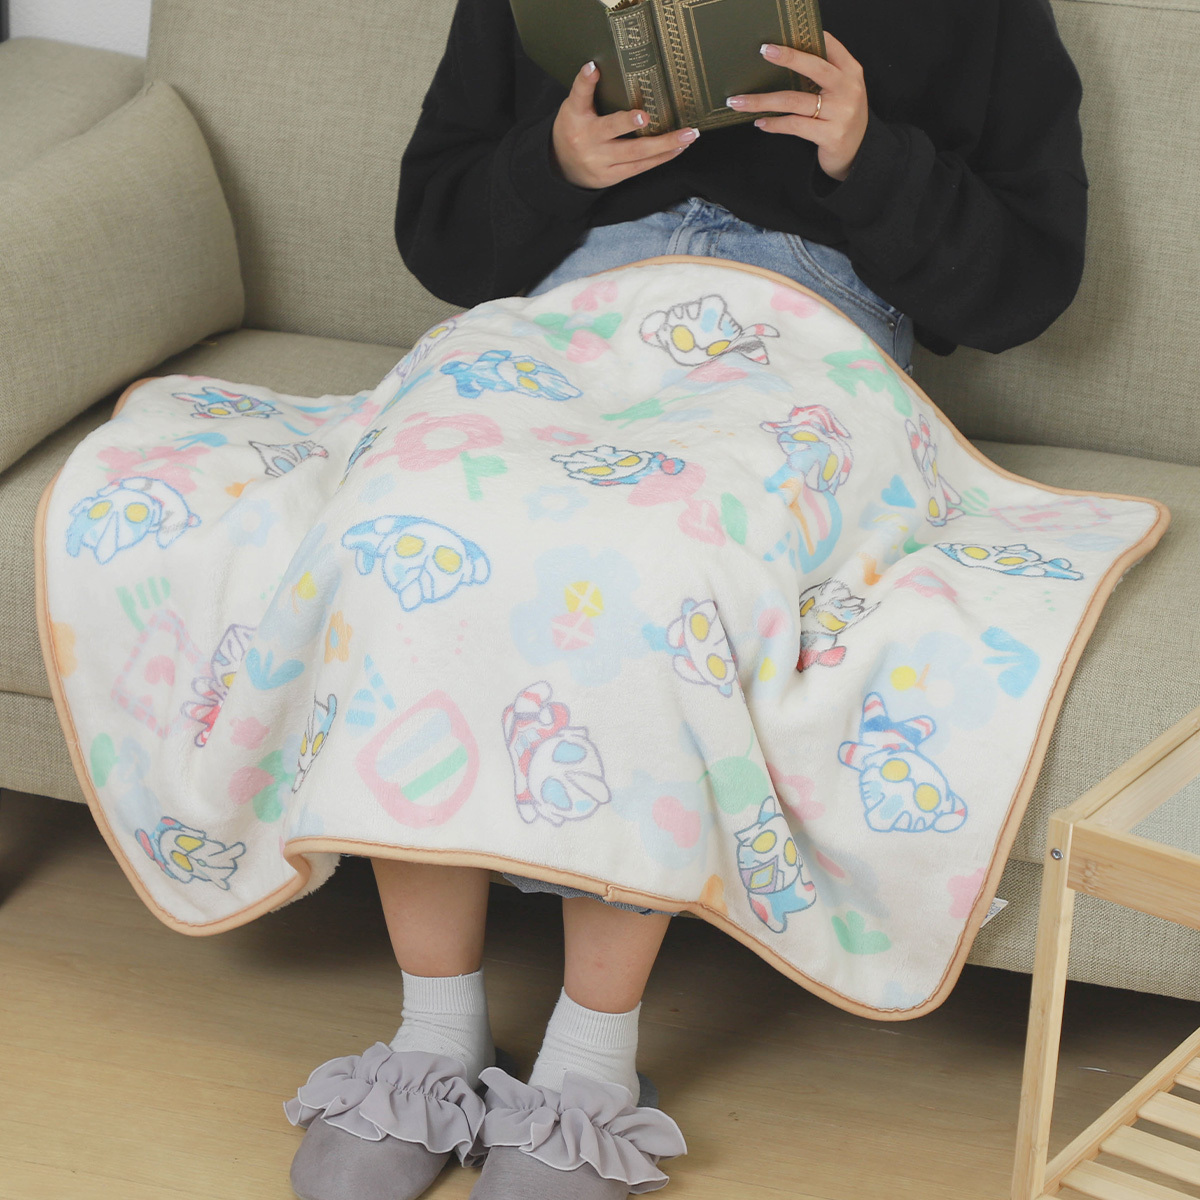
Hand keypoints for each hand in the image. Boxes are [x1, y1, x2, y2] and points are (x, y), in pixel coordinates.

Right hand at [552, 61, 699, 189]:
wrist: (563, 168)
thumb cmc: (575, 130)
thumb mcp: (574, 108)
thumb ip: (587, 90)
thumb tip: (598, 65)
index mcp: (576, 118)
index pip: (579, 96)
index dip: (585, 82)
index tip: (592, 68)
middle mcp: (588, 141)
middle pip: (612, 129)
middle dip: (631, 122)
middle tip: (647, 116)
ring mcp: (601, 162)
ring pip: (636, 153)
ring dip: (665, 144)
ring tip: (688, 135)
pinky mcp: (613, 176)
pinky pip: (640, 167)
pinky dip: (662, 157)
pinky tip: (678, 149)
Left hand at [726, 33, 867, 181]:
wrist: (858, 153)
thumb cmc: (841, 117)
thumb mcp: (841, 90)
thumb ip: (825, 73)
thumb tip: (787, 58)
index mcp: (851, 72)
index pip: (830, 46)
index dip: (807, 39)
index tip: (784, 36)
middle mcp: (848, 89)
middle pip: (813, 68)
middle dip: (787, 58)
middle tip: (764, 51)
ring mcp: (840, 113)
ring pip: (794, 101)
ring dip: (763, 101)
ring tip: (739, 102)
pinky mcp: (830, 135)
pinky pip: (794, 125)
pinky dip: (774, 124)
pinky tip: (760, 122)